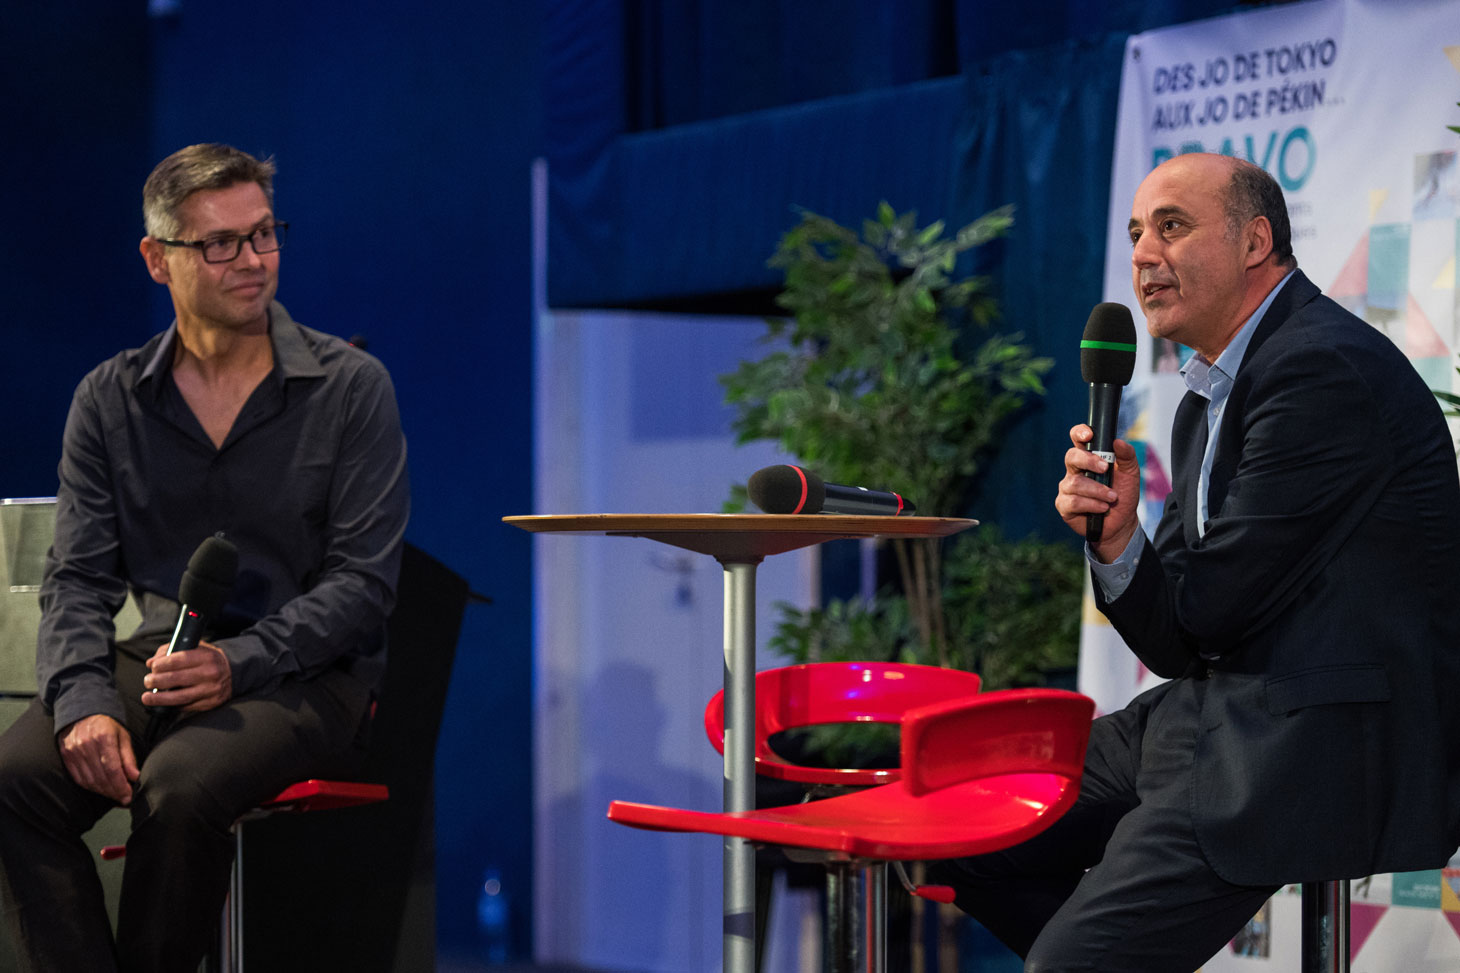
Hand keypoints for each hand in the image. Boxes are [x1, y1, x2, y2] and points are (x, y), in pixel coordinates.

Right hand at [58, 714, 138, 804]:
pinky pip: (79, 779)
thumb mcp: (123, 735)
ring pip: (89, 781)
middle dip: (115, 792)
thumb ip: (128, 757)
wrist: (81, 711)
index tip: (129, 796)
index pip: (112, 769)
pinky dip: (91, 787)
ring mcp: (74, 752)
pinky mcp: (66, 757)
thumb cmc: (106, 724)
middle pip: (101, 778)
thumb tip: (135, 776)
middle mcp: (86, 746)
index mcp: (103, 738)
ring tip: (116, 796)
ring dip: (104, 792)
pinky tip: (101, 789)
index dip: (121, 786)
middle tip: (125, 799)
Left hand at [142, 640, 232, 712]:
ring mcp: (210, 690)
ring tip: (147, 697)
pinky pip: (186, 706)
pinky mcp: (209, 703)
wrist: (233, 672)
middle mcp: (209, 673)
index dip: (161, 665)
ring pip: (179, 697)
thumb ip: (172, 651)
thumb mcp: (196, 648)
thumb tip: (152, 662)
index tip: (153, 667)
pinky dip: (172, 705)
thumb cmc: (209, 659)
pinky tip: (163, 703)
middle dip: (156, 681)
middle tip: (147, 681)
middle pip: (176, 679)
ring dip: (159, 698)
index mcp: (206, 657)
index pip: (178, 660)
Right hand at [1055, 423, 1141, 561]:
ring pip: (1075, 483)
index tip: (1089, 435)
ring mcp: (1067, 488)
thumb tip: (1118, 442)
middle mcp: (1074, 470)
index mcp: (1088, 458)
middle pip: (1071, 457)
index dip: (1079, 433)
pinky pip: (1073, 501)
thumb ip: (1127, 456)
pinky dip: (1091, 505)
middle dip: (1089, 461)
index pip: (1077, 439)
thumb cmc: (1123, 494)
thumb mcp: (1131, 473)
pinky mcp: (1064, 505)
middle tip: (1105, 469)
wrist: (1122, 522)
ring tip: (1112, 498)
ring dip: (1097, 491)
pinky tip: (1102, 508)